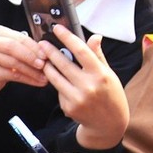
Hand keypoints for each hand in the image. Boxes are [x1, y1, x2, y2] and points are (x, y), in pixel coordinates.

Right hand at [0, 26, 49, 94]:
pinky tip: (35, 81)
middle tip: (44, 64)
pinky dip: (27, 79)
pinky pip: (12, 75)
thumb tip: (45, 51)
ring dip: (32, 71)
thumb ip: (23, 47)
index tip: (46, 54)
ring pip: (14, 63)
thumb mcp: (8, 49)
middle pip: (14, 47)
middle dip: (31, 57)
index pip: (19, 37)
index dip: (34, 46)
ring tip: (43, 76)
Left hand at [41, 27, 128, 147]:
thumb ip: (98, 56)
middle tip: (41, 43)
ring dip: (47, 67)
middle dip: (50, 52)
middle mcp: (88, 86)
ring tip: (44, 59)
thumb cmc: (110, 95)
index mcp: (101, 74)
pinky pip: (58, 91)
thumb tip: (95, 36)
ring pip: (55, 78)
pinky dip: (58, 85)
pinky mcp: (68, 107)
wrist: (108, 124)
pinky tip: (62, 83)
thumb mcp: (109, 74)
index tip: (57, 28)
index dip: (67, 38)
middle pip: (63, 64)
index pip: (81, 51)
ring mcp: (77, 98)